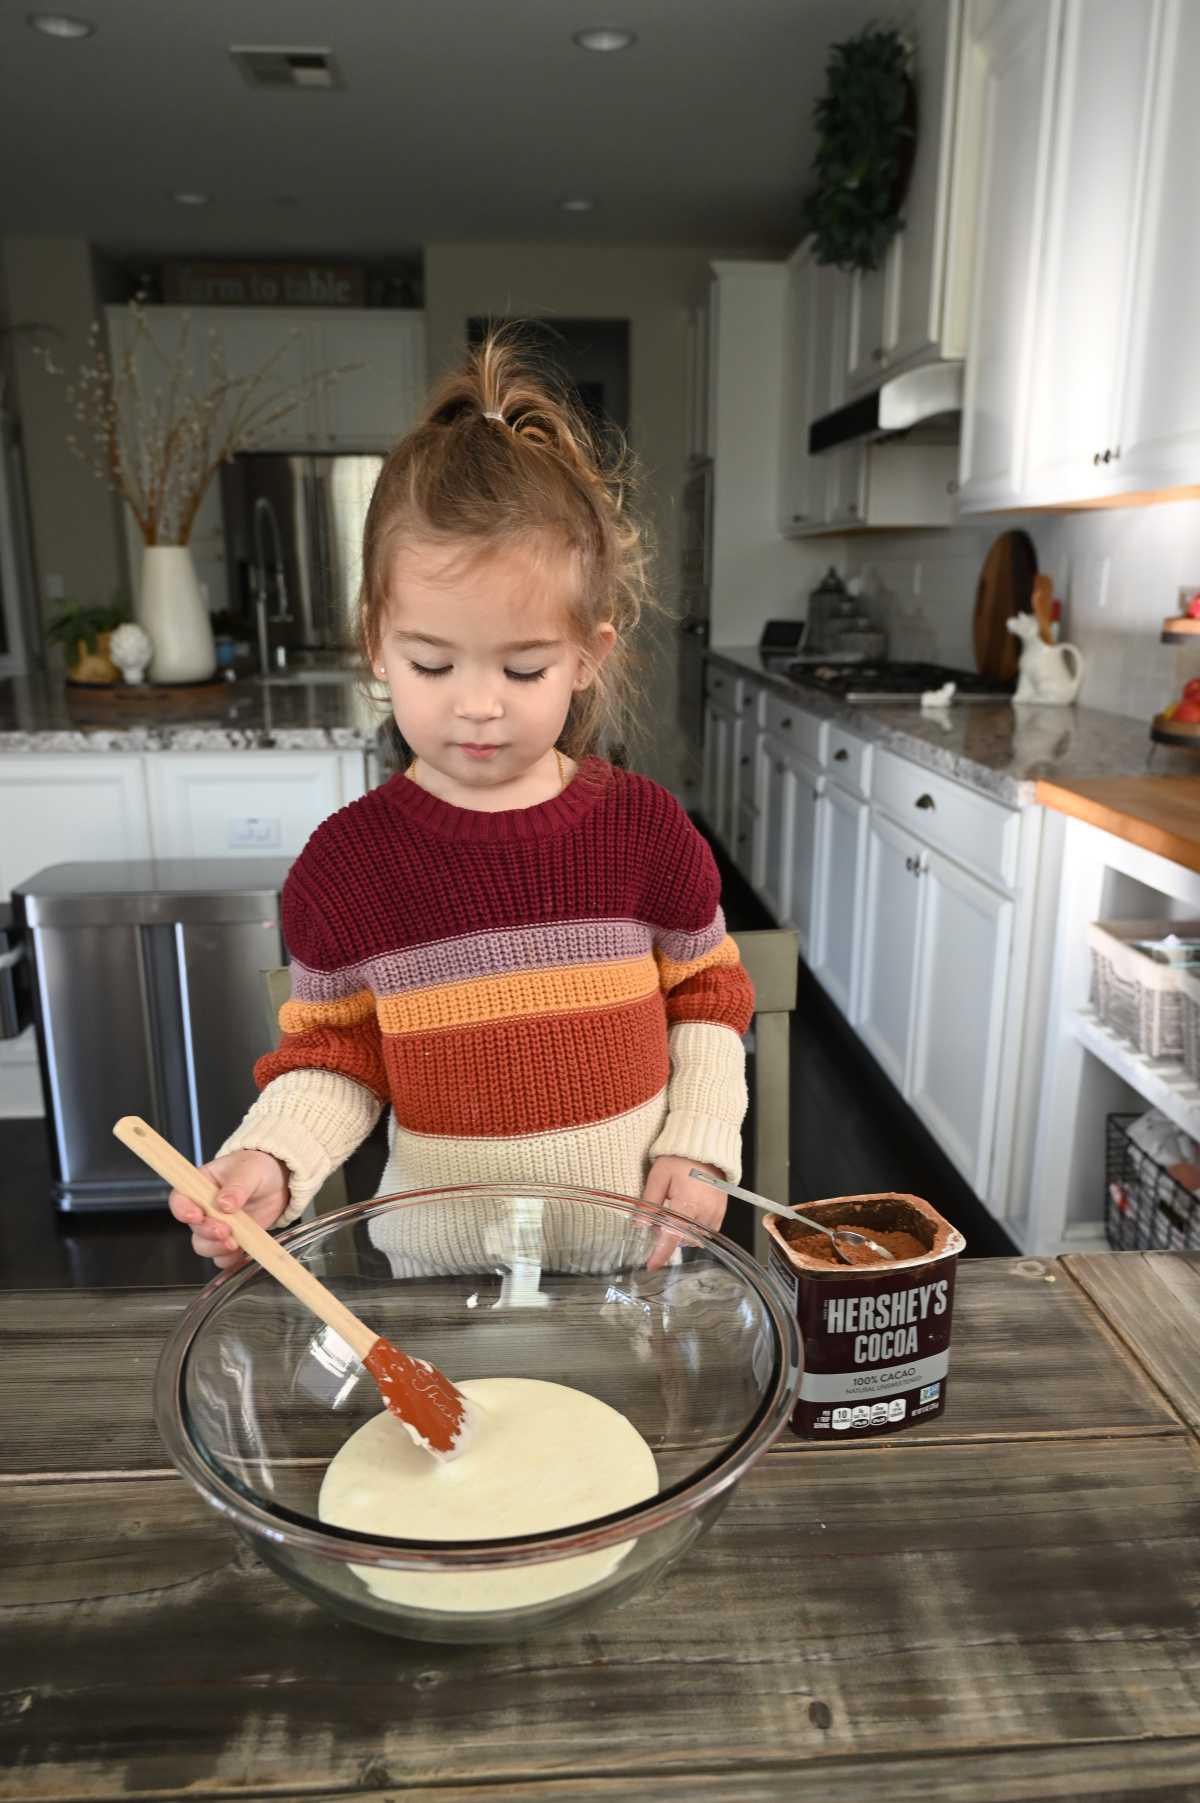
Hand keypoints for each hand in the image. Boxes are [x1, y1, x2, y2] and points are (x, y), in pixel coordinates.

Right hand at [168, 1150, 289, 1268]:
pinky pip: (223, 1257)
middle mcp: (204, 1208)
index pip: (180, 1199)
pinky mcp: (231, 1240)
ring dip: (217, 1248)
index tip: (196, 1216)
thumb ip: (237, 1186)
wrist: (278, 1182)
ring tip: (236, 1243)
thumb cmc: (257, 1168)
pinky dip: (232, 1258)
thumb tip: (224, 1203)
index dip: (182, 1210)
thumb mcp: (249, 1170)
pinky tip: (244, 1251)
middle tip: (225, 1231)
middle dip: (208, 1232)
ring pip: (205, 1246)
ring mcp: (216, 1226)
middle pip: (194, 1227)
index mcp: (200, 1185)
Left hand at [642, 1156, 727, 1271]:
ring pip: (694, 1237)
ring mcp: (715, 1213)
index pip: (672, 1237)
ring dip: (682, 1232)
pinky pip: (706, 1231)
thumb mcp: (658, 1177)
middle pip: (682, 1239)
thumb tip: (638, 1225)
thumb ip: (649, 1202)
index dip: (661, 1254)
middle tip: (661, 1218)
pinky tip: (688, 1211)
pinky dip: (694, 1227)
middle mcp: (704, 1212)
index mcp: (687, 1204)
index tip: (651, 1265)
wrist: (705, 1148)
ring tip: (677, 1210)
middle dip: (669, 1235)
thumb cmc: (680, 1159)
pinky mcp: (721, 1212)